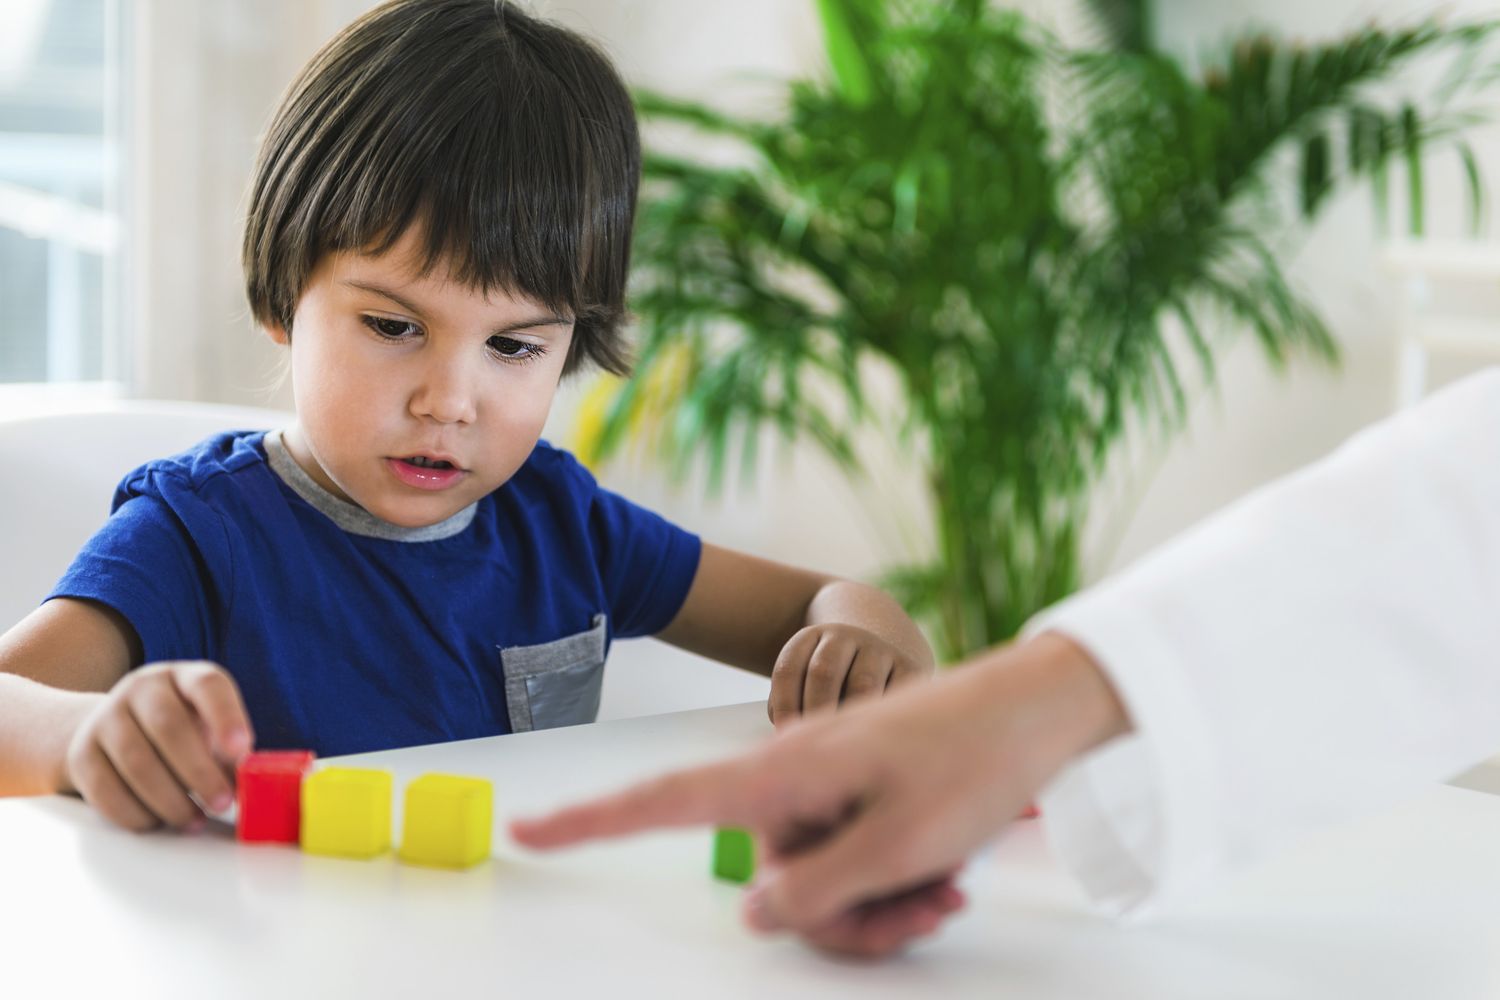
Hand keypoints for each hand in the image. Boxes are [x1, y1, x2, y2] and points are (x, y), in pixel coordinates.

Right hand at [62, 661, 254, 831]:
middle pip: (169, 727)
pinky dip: (136, 813)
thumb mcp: (210, 728)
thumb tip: (248, 784)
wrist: (118, 730)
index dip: (226, 717)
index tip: (242, 751)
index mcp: (184, 677)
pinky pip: (106, 790)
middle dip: (199, 772)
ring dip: (170, 800)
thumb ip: (230, 752)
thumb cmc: (184, 731)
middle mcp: (142, 688)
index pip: (207, 684)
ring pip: (137, 762)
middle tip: (222, 802)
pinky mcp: (82, 753)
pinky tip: (158, 822)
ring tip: (194, 820)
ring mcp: (106, 717)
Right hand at [512, 633, 1128, 956]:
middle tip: (925, 901)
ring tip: (946, 882)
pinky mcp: (859, 799)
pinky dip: (895, 882)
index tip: (528, 828)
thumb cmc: (970, 760)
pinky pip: (853, 865)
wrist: (1037, 708)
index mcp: (780, 776)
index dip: (590, 821)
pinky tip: (947, 875)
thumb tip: (754, 915)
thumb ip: (817, 890)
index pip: (663, 802)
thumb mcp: (898, 844)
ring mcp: (827, 791)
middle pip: (774, 883)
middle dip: (848, 916)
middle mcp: (791, 783)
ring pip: (822, 886)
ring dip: (883, 902)